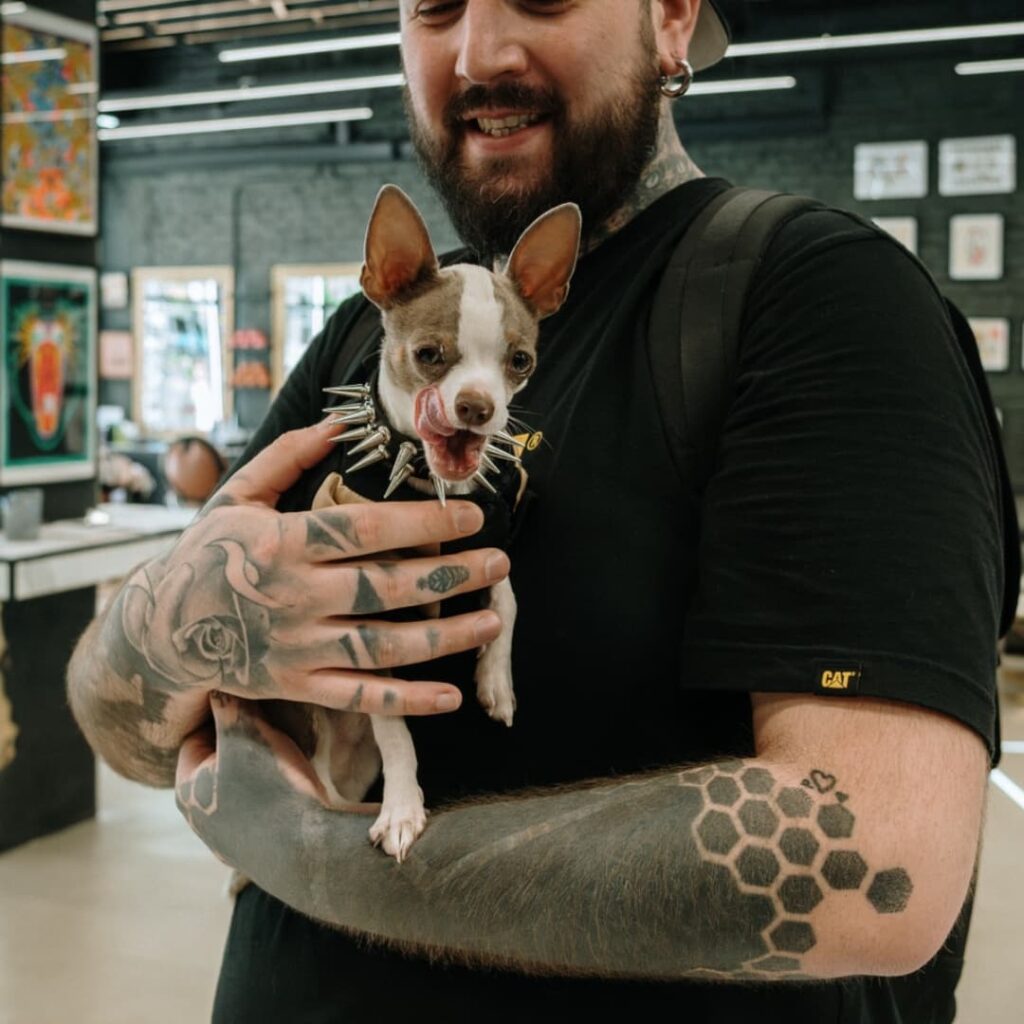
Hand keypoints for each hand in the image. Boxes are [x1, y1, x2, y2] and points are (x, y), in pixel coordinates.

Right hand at [119, 420, 506, 726]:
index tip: (472, 514)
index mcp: (281, 543)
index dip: (423, 522)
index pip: (364, 529)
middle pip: (386, 587)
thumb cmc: (208, 555)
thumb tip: (338, 423)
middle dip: (451, 576)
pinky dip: (406, 701)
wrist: (161, 632)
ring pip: (383, 645)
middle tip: (499, 564)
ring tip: (493, 622)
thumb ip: (285, 456)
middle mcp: (294, 596)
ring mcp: (298, 647)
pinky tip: (450, 697)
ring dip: (445, 637)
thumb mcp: (236, 496)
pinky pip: (359, 697)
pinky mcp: (298, 686)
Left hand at [176, 691, 378, 867]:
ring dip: (263, 763)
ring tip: (289, 749)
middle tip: (273, 723)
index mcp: (187, 791)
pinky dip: (277, 789)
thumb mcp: (245, 732)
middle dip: (245, 737)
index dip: (224, 714)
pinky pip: (264, 805)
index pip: (196, 735)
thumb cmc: (271, 788)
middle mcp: (201, 819)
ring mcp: (231, 839)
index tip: (252, 703)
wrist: (310, 851)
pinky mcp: (261, 849)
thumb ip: (228, 703)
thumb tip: (216, 680)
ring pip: (244, 782)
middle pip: (221, 759)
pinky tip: (299, 782)